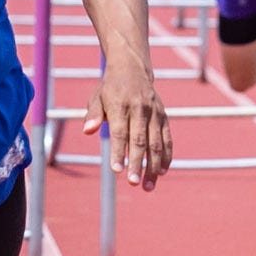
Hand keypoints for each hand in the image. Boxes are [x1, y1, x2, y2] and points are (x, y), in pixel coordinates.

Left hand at [84, 61, 170, 190]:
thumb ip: (92, 115)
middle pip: (139, 141)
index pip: (119, 132)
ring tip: (147, 186)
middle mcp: (140, 109)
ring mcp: (155, 113)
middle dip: (137, 163)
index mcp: (120, 105)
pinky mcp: (164, 117)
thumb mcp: (96, 97)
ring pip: (156, 143)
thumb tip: (87, 131)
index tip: (116, 171)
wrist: (132, 68)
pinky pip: (167, 139)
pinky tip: (162, 172)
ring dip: (153, 167)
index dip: (118, 152)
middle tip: (133, 183)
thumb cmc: (110, 89)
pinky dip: (166, 156)